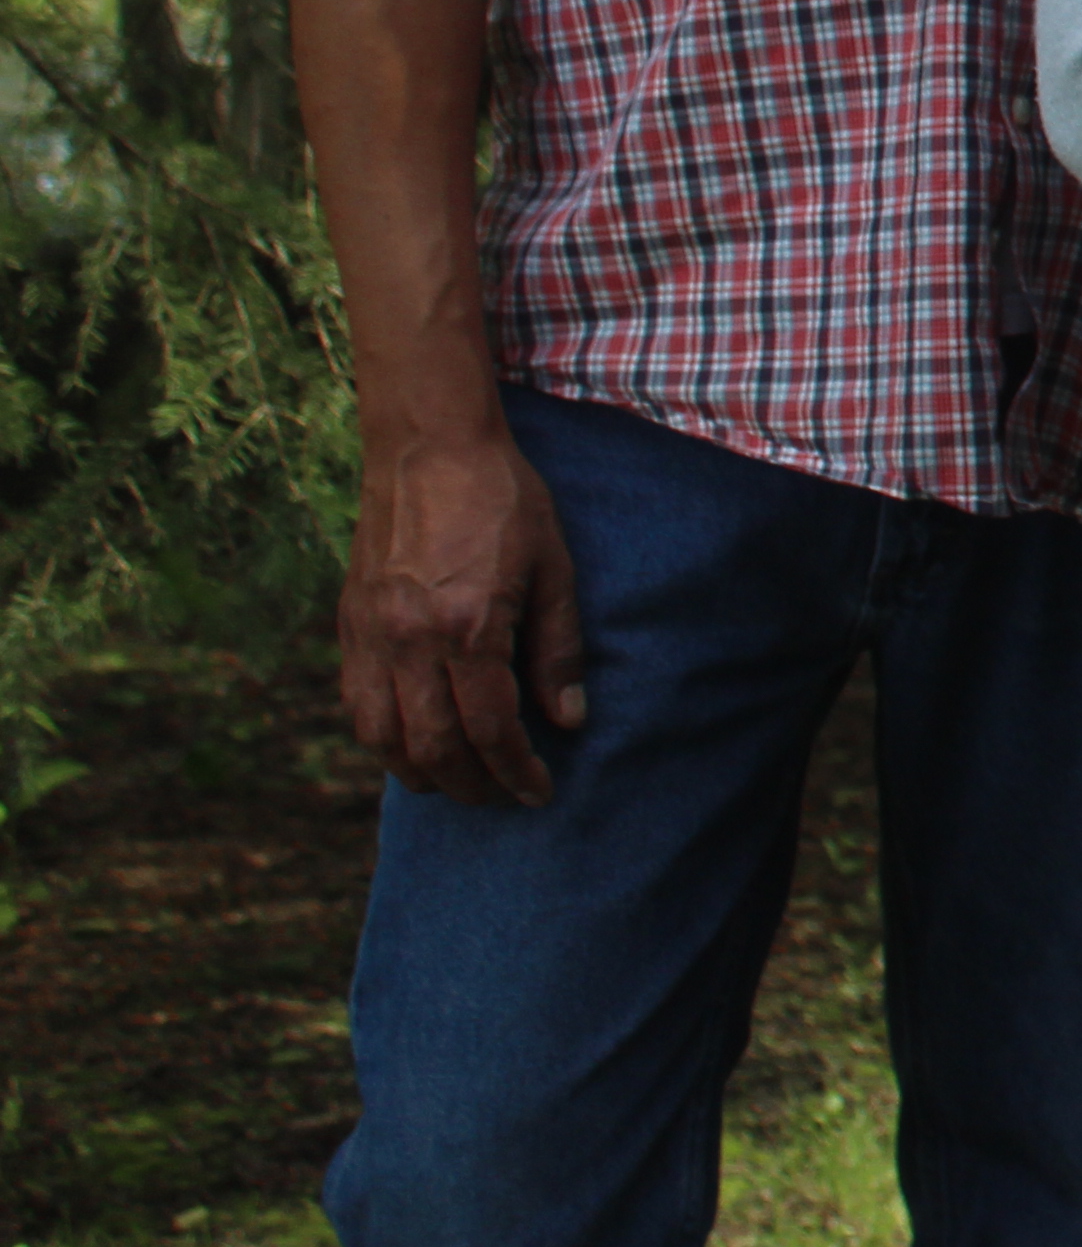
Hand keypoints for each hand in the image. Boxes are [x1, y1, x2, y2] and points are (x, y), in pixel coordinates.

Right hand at [338, 414, 586, 805]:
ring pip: (381, 737)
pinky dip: (381, 738)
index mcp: (467, 626)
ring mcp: (371, 634)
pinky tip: (410, 745)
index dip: (516, 770)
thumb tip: (568, 720)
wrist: (430, 448)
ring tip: (457, 783)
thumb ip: (557, 649)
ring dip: (420, 772)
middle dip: (472, 784)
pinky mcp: (349, 624)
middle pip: (433, 746)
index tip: (538, 791)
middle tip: (502, 797)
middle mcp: (409, 640)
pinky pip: (356, 703)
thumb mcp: (553, 568)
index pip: (490, 728)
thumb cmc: (505, 501)